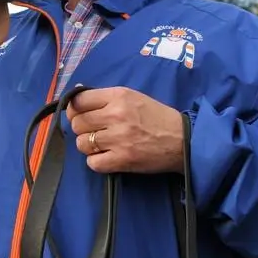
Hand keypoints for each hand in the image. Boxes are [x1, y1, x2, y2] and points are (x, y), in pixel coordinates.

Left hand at [66, 86, 183, 173]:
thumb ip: (106, 97)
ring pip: (82, 143)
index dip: (74, 108)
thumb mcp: (132, 96)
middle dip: (81, 128)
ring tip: (101, 144)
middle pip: (77, 123)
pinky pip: (93, 163)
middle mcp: (116, 115)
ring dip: (88, 145)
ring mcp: (118, 138)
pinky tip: (106, 156)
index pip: (79, 100)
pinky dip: (96, 161)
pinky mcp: (123, 160)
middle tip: (93, 130)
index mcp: (118, 96)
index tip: (78, 114)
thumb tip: (77, 95)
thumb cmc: (157, 116)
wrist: (183, 139)